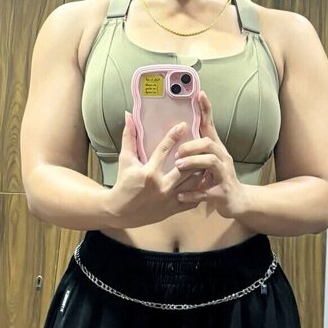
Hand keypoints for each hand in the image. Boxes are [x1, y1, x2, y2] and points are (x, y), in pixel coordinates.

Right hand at [105, 112, 208, 228]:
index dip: (174, 136)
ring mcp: (169, 199)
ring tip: (207, 158)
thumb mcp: (125, 160)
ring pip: (193, 183)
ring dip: (201, 170)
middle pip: (186, 168)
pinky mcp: (173, 209)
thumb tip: (128, 115)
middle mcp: (162, 186)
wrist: (120, 212)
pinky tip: (204, 178)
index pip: (164, 150)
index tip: (184, 125)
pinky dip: (200, 188)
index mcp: (149, 173)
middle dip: (195, 155)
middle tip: (203, 143)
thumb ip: (129, 137)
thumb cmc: (123, 183)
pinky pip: (193, 198)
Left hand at [172, 91, 246, 218]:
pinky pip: (206, 192)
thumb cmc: (218, 178)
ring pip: (211, 163)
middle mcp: (222, 158)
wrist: (239, 201)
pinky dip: (192, 194)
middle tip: (176, 151)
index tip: (200, 94)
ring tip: (178, 166)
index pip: (210, 125)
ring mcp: (224, 175)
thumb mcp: (209, 160)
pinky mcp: (222, 193)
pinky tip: (180, 196)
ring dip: (193, 163)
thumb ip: (196, 148)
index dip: (206, 110)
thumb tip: (178, 134)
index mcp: (216, 149)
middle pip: (209, 143)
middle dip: (192, 145)